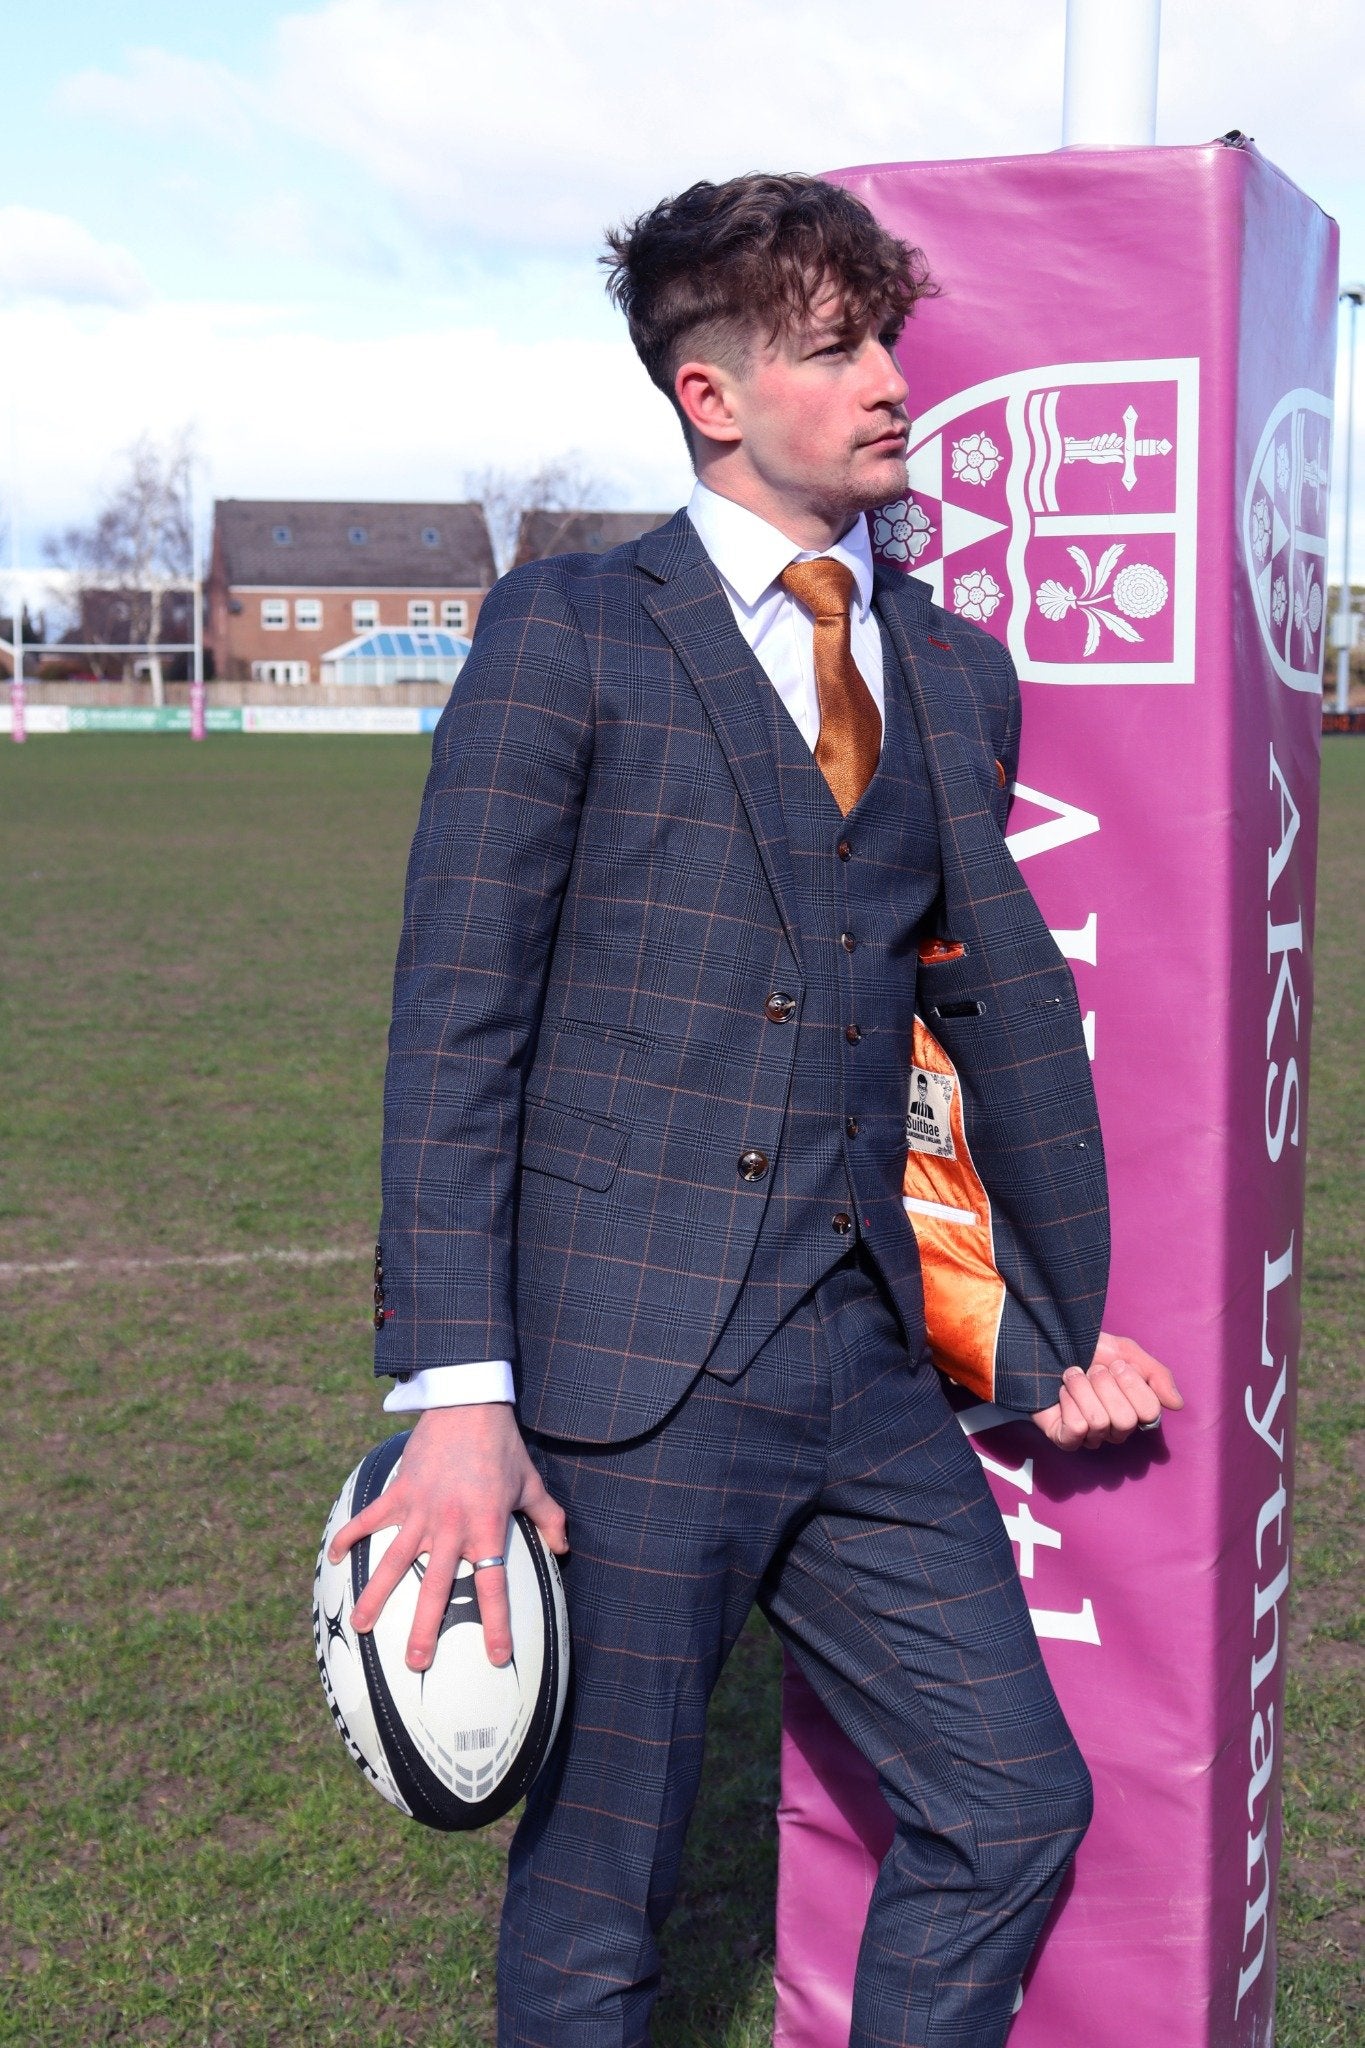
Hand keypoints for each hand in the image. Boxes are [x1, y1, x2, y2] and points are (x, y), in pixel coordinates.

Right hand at [327, 1404, 566, 1670]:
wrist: (470, 1403)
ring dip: (376, 1595)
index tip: (495, 1657)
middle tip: (416, 1663)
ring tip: (361, 1626)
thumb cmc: (503, 1447)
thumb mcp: (532, 1484)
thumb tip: (563, 1550)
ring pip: (394, 1560)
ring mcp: (421, 1509)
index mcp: (487, 1528)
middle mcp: (452, 1526)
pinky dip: (350, 1536)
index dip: (495, 1624)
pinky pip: (370, 1519)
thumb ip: (549, 1519)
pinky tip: (334, 1560)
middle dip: (425, 1628)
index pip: (494, 1586)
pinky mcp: (400, 1491)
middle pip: (437, 1586)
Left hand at [1030, 1332, 1184, 1450]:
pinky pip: (1076, 1429)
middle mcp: (1117, 1429)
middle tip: (1092, 1370)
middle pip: (1124, 1420)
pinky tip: (1061, 1392)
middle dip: (1104, 1385)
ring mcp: (1091, 1437)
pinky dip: (1067, 1402)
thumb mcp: (1126, 1353)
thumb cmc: (1087, 1351)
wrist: (1046, 1345)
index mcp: (1136, 1410)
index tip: (1116, 1364)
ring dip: (1082, 1388)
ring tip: (1073, 1375)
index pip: (1149, 1412)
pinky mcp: (1065, 1440)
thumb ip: (1156, 1375)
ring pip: (1099, 1422)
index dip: (1131, 1383)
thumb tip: (1177, 1404)